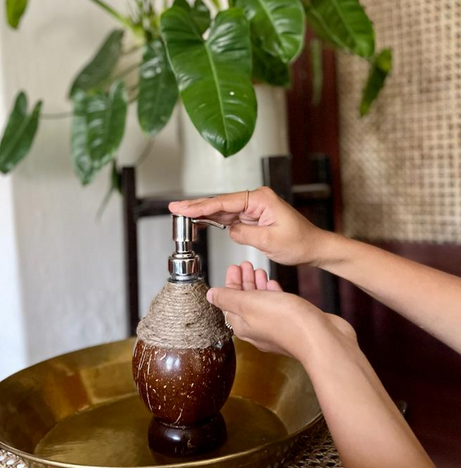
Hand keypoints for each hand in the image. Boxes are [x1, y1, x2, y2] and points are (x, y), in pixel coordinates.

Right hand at [169, 187, 327, 265]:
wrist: (313, 248)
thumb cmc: (299, 242)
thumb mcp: (270, 241)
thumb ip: (245, 234)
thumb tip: (229, 230)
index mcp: (260, 199)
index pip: (225, 202)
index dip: (201, 206)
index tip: (184, 208)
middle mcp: (255, 201)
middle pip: (220, 203)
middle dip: (197, 206)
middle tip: (175, 208)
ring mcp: (253, 209)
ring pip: (222, 211)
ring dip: (203, 214)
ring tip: (182, 215)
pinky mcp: (252, 219)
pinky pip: (229, 219)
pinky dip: (214, 221)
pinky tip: (200, 222)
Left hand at [209, 262, 355, 360]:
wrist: (322, 338)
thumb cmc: (287, 322)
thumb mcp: (249, 303)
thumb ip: (228, 298)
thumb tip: (210, 295)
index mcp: (243, 326)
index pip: (229, 302)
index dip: (229, 283)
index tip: (232, 268)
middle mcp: (258, 329)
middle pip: (244, 301)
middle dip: (243, 282)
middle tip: (244, 265)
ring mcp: (276, 327)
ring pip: (261, 302)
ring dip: (257, 285)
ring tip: (258, 270)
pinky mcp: (293, 323)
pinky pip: (278, 305)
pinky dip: (272, 293)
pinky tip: (273, 284)